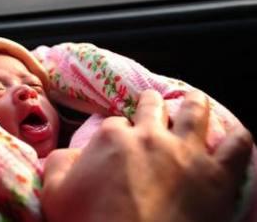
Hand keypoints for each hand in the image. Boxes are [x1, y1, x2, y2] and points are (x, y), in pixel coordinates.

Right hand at [41, 90, 252, 221]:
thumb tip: (71, 153)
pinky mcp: (218, 177)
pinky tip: (235, 136)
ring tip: (193, 100)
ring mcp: (186, 154)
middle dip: (151, 105)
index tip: (120, 142)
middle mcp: (150, 136)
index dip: (118, 133)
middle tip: (154, 107)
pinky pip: (238, 146)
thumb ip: (59, 163)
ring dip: (192, 103)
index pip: (115, 124)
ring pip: (194, 112)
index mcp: (112, 138)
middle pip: (152, 107)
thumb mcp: (55, 193)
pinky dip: (238, 137)